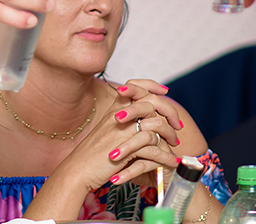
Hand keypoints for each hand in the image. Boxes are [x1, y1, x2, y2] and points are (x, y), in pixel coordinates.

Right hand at [24, 82, 186, 220]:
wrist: (77, 170)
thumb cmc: (92, 154)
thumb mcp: (106, 132)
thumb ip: (122, 122)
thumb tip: (139, 119)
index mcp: (113, 109)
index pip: (134, 86)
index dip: (151, 85)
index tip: (164, 90)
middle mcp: (118, 116)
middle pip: (151, 102)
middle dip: (169, 110)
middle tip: (177, 123)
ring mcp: (122, 131)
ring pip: (157, 124)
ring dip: (170, 135)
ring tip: (176, 144)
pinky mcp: (126, 149)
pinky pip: (154, 147)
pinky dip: (166, 156)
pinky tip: (172, 161)